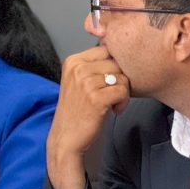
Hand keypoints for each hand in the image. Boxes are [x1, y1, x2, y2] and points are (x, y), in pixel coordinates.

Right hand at [47, 47, 130, 165]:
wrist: (66, 138)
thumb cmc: (76, 112)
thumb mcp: (78, 82)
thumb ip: (93, 66)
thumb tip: (119, 53)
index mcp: (72, 62)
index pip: (106, 50)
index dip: (113, 66)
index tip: (108, 82)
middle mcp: (78, 69)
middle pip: (116, 63)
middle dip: (120, 80)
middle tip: (112, 96)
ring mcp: (86, 83)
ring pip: (122, 78)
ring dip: (123, 93)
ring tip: (113, 104)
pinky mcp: (96, 98)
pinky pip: (123, 91)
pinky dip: (123, 102)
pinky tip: (115, 110)